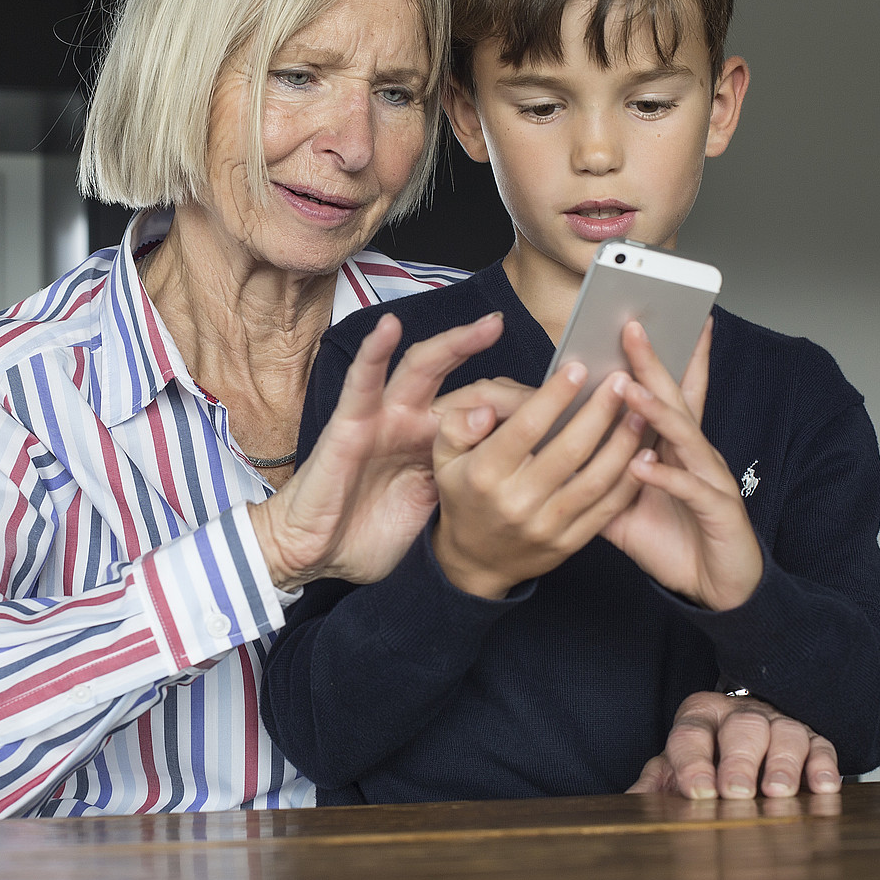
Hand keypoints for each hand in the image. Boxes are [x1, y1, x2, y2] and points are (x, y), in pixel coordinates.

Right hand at [251, 312, 511, 588]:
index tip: (562, 400)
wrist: (316, 553)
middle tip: (530, 336)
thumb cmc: (371, 533)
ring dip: (453, 344)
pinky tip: (389, 329)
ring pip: (420, 368)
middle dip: (493, 355)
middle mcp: (410, 421)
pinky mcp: (348, 425)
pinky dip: (374, 354)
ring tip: (487, 326)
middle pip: (458, 377)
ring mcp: (380, 418)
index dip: (521, 403)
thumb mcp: (432, 503)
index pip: (482, 407)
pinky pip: (362, 384)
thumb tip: (520, 466)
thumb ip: (466, 476)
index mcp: (434, 442)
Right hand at [431, 361, 647, 598]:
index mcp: (486, 473)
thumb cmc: (466, 493)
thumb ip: (458, 425)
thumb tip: (484, 410)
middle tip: (620, 379)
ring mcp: (546, 525)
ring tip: (641, 410)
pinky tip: (645, 452)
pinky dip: (630, 480)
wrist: (476, 558)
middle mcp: (517, 501)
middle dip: (599, 411)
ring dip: (623, 443)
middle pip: (569, 450)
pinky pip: (606, 509)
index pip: (526, 427)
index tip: (578, 368)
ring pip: (596, 480)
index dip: (554, 396)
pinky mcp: (569, 543)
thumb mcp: (444, 457)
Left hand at [602, 318, 763, 611]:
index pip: (663, 392)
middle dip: (653, 362)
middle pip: (673, 398)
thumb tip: (551, 455)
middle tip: (631, 327)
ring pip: (683, 434)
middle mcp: (694, 452)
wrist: (717, 587)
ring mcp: (709, 476)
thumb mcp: (621, 504)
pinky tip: (641, 465)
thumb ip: (593, 475)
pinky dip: (665, 476)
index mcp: (672, 446)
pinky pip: (689, 488)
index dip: (653, 358)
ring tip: (628, 388)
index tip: (634, 322)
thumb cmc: (672, 539)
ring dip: (656, 410)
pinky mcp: (718, 508)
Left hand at [626, 691, 841, 798]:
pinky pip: (822, 746)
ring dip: (782, 764)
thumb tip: (630, 805)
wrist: (747, 734)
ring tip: (777, 793)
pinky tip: (822, 787)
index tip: (697, 791)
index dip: (692, 761)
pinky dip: (823, 765)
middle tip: (736, 792)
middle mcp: (740, 714)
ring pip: (785, 733)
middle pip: (741, 728)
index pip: (691, 733)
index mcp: (699, 716)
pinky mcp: (813, 739)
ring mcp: (778, 724)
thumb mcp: (675, 764)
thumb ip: (655, 783)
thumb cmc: (706, 756)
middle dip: (739, 761)